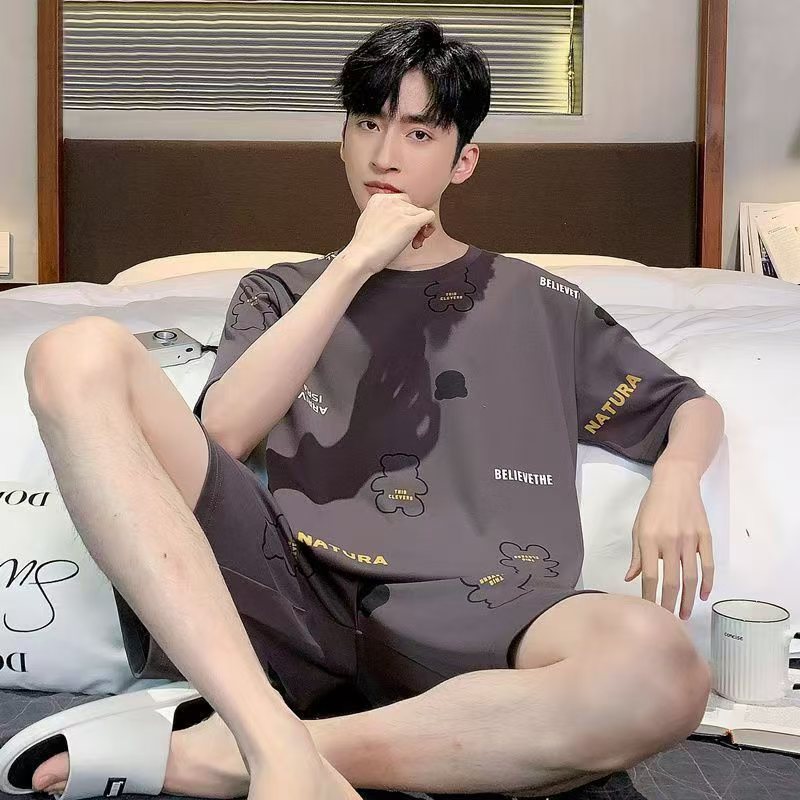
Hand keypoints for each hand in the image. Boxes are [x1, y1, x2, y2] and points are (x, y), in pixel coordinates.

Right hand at [338, 192, 436, 275]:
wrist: (361, 256)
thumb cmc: (364, 246)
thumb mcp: (369, 221)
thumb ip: (383, 215)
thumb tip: (397, 220)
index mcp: (379, 199)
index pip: (403, 201)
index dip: (405, 216)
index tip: (401, 230)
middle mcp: (390, 201)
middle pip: (413, 207)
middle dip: (414, 223)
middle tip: (409, 239)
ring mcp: (400, 211)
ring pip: (422, 213)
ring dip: (420, 230)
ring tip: (412, 244)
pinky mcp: (410, 222)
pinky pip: (430, 217)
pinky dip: (430, 228)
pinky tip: (420, 240)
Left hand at [624, 470, 713, 619]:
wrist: (676, 481)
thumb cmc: (652, 505)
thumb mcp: (637, 527)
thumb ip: (636, 555)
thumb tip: (631, 579)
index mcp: (650, 540)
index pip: (650, 576)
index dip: (650, 597)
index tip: (650, 612)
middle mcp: (670, 542)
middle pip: (672, 581)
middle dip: (670, 604)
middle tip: (669, 622)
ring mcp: (690, 540)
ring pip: (691, 577)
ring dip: (689, 599)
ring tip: (685, 615)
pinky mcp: (705, 537)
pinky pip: (708, 565)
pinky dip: (707, 582)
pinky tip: (703, 595)